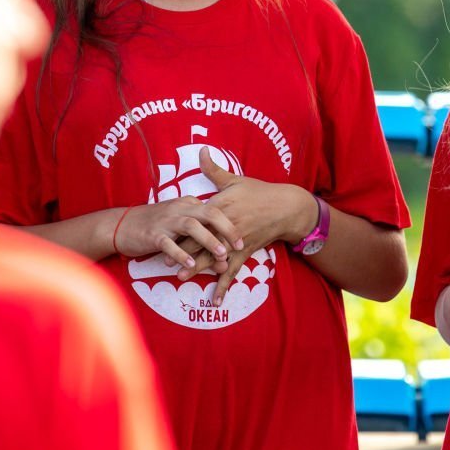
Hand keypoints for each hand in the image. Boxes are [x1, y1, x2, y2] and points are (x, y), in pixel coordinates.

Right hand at [112, 197, 237, 270]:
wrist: (124, 226)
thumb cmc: (158, 226)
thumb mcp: (180, 222)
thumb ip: (202, 235)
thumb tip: (224, 252)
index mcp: (188, 204)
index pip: (214, 210)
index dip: (230, 223)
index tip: (243, 239)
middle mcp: (179, 209)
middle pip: (208, 213)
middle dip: (225, 229)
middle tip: (239, 245)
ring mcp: (166, 221)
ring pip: (191, 226)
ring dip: (208, 240)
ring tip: (221, 255)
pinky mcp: (153, 235)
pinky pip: (169, 244)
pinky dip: (181, 254)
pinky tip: (191, 265)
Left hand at [173, 149, 313, 305]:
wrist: (285, 208)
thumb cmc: (258, 192)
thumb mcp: (235, 179)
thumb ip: (214, 170)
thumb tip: (201, 150)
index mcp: (221, 208)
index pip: (197, 220)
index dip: (180, 229)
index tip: (164, 235)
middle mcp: (227, 227)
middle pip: (202, 241)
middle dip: (183, 252)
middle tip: (164, 261)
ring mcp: (237, 242)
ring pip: (214, 257)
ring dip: (198, 269)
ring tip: (181, 279)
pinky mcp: (246, 253)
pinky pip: (232, 271)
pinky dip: (224, 286)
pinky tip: (215, 299)